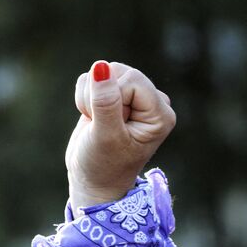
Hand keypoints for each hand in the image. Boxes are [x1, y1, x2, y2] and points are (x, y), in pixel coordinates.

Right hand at [66, 60, 174, 211]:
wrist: (93, 180)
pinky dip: (85, 96)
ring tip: (97, 123)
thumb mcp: (105, 136)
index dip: (112, 97)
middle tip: (102, 126)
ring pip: (105, 70)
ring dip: (91, 96)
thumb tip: (101, 66)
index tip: (108, 125)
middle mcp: (153, 101)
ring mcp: (135, 96)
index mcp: (161, 113)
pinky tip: (93, 118)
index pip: (132, 79)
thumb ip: (105, 103)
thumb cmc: (103, 166)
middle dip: (100, 96)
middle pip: (120, 71)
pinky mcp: (117, 94)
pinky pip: (94, 77)